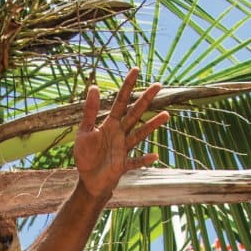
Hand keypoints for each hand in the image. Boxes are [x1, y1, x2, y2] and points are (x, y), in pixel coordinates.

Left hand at [73, 67, 169, 197]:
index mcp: (110, 124)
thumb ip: (90, 112)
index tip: (136, 70)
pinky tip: (155, 156)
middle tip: (158, 85)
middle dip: (146, 99)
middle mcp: (120, 133)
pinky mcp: (123, 165)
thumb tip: (94, 87)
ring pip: (140, 134)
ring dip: (152, 125)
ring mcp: (124, 149)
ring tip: (166, 115)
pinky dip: (144, 159)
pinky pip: (135, 161)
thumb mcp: (84, 131)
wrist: (89, 180)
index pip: (120, 101)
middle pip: (135, 113)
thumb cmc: (86, 156)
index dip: (127, 86)